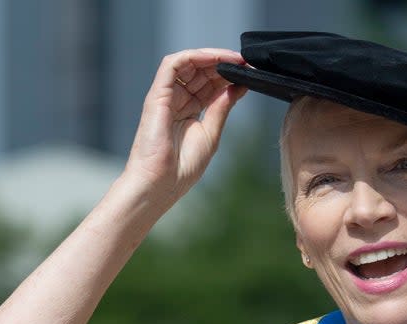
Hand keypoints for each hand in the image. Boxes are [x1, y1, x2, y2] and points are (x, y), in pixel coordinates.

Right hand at [125, 48, 247, 207]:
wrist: (159, 184)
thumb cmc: (181, 168)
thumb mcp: (211, 133)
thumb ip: (222, 107)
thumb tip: (238, 86)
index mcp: (189, 111)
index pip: (210, 85)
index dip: (229, 76)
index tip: (250, 72)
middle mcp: (177, 100)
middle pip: (201, 72)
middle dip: (224, 64)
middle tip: (246, 63)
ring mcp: (165, 96)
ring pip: (188, 63)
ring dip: (212, 57)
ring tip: (234, 59)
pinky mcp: (157, 94)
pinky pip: (173, 64)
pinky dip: (194, 56)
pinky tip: (214, 58)